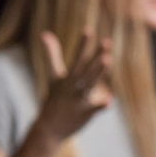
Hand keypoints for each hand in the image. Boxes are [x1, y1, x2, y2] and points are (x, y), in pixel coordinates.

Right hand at [35, 28, 112, 142]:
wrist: (49, 127)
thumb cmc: (54, 98)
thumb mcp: (53, 76)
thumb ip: (52, 55)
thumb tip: (45, 33)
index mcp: (67, 77)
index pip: (77, 57)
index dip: (83, 44)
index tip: (89, 29)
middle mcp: (72, 86)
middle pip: (86, 68)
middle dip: (95, 55)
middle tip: (107, 42)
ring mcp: (78, 99)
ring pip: (89, 84)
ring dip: (98, 72)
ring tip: (108, 59)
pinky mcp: (84, 114)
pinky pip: (94, 109)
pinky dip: (101, 105)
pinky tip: (110, 101)